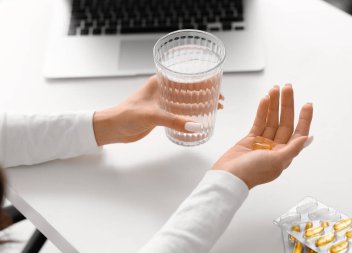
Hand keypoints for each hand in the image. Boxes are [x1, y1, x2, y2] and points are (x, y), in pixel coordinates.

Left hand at [93, 75, 223, 145]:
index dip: (203, 82)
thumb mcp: (152, 116)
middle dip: (205, 94)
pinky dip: (191, 114)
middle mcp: (162, 90)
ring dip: (199, 104)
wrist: (113, 128)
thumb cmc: (126, 115)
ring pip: (185, 101)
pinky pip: (180, 112)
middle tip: (219, 101)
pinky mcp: (161, 114)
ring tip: (214, 109)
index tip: (216, 88)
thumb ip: (173, 121)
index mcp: (159, 82)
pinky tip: (198, 120)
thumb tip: (196, 126)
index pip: (186, 78)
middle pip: (189, 89)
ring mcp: (162, 102)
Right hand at [212, 84, 312, 188]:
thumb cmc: (252, 172)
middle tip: (287, 88)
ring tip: (275, 88)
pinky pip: (259, 121)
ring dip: (274, 104)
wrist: (229, 176)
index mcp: (285, 154)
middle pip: (284, 122)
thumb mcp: (276, 162)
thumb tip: (308, 138)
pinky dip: (262, 111)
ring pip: (271, 119)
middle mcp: (276, 147)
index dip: (304, 118)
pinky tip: (265, 99)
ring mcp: (263, 142)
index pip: (298, 132)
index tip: (307, 104)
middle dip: (287, 104)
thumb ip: (292, 149)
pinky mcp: (250, 139)